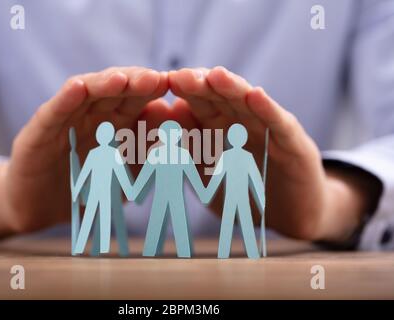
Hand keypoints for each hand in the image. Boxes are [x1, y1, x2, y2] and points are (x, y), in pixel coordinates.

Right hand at [0, 67, 173, 240]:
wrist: (46, 206)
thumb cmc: (90, 186)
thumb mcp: (127, 173)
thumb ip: (148, 150)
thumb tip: (172, 124)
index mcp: (118, 122)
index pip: (139, 100)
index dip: (157, 93)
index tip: (181, 88)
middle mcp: (95, 114)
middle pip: (117, 91)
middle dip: (136, 83)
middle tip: (158, 79)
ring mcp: (68, 118)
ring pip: (87, 94)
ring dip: (104, 84)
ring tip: (122, 80)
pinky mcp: (41, 131)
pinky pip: (55, 112)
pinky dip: (65, 100)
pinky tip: (78, 88)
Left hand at [169, 67, 379, 241]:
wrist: (288, 213)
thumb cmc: (243, 190)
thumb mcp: (208, 171)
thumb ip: (190, 145)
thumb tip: (167, 111)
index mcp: (221, 127)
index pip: (200, 104)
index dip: (183, 93)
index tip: (160, 83)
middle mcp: (244, 122)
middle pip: (222, 98)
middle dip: (202, 86)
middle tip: (181, 76)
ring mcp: (270, 131)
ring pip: (249, 106)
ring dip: (233, 90)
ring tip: (216, 75)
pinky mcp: (294, 146)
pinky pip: (279, 126)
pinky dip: (267, 111)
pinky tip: (255, 95)